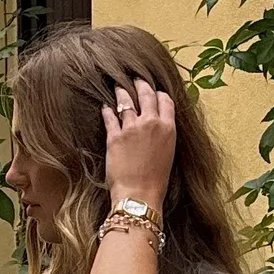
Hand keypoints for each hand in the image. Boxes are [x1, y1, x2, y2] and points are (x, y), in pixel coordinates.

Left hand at [102, 80, 175, 208]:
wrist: (140, 195)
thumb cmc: (156, 181)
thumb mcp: (168, 154)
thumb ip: (163, 136)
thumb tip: (158, 128)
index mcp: (169, 128)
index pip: (165, 100)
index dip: (159, 93)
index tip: (154, 91)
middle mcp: (151, 123)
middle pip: (146, 94)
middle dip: (140, 83)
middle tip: (134, 78)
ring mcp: (132, 128)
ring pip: (126, 101)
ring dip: (121, 91)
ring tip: (117, 86)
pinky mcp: (114, 136)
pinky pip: (109, 116)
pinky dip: (106, 110)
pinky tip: (104, 106)